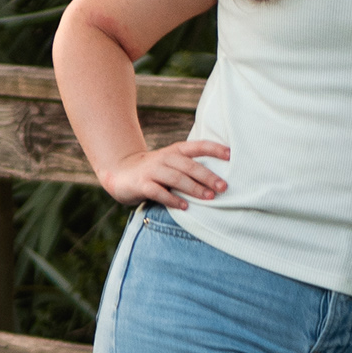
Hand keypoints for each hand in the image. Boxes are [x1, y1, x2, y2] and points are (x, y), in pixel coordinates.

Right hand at [103, 139, 229, 208]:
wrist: (121, 172)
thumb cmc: (156, 170)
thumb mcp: (172, 163)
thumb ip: (190, 167)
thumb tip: (220, 179)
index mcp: (175, 151)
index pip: (197, 146)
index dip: (214, 148)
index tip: (231, 155)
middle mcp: (165, 158)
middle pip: (189, 165)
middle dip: (208, 176)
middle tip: (223, 186)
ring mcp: (153, 171)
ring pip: (176, 178)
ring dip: (194, 188)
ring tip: (209, 197)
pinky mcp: (142, 184)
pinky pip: (159, 192)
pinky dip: (173, 199)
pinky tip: (184, 206)